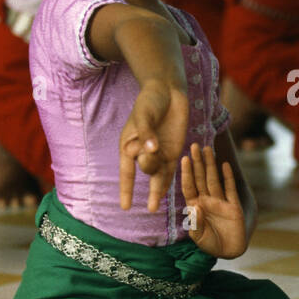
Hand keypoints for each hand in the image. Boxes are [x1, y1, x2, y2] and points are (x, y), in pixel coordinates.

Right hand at [119, 80, 189, 212]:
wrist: (167, 91)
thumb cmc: (150, 101)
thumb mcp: (145, 115)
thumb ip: (147, 133)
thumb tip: (151, 149)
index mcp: (129, 145)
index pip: (126, 172)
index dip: (126, 190)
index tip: (124, 207)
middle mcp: (143, 152)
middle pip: (146, 169)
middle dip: (149, 165)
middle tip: (152, 149)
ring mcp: (159, 153)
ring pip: (157, 175)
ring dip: (156, 190)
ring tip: (152, 207)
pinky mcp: (173, 151)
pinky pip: (171, 170)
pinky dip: (169, 181)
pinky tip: (166, 195)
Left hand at [179, 143, 246, 258]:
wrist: (228, 251)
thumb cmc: (210, 244)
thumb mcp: (198, 237)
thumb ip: (196, 223)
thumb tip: (196, 207)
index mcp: (195, 207)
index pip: (189, 186)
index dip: (187, 173)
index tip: (184, 159)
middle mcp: (206, 200)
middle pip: (201, 178)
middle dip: (197, 162)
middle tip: (194, 145)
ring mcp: (220, 202)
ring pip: (214, 179)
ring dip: (211, 164)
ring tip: (208, 149)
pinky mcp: (233, 206)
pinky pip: (230, 188)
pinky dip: (228, 176)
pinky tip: (224, 164)